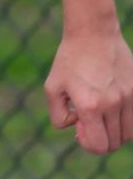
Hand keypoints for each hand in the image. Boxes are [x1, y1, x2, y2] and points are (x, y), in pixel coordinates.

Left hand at [44, 26, 132, 152]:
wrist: (92, 32)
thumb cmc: (70, 59)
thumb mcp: (52, 87)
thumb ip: (58, 116)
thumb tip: (77, 128)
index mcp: (89, 105)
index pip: (98, 146)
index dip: (88, 144)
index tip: (80, 127)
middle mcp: (112, 103)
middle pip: (114, 143)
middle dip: (100, 137)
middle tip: (90, 119)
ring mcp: (128, 96)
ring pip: (128, 134)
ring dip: (115, 131)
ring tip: (102, 113)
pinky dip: (126, 120)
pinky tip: (114, 107)